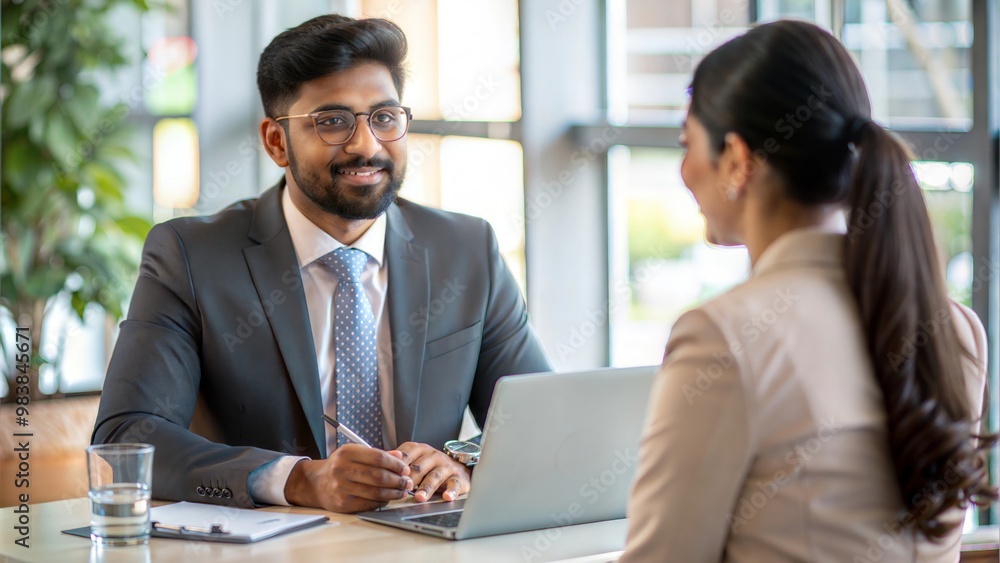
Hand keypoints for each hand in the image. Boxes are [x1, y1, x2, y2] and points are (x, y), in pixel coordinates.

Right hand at [283, 445, 412, 512]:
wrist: (315, 483)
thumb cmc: (340, 466)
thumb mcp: (355, 453)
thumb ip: (378, 454)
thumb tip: (400, 457)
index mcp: (347, 453)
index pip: (378, 458)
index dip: (396, 464)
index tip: (405, 469)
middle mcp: (342, 470)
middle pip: (379, 476)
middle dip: (398, 480)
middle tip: (407, 482)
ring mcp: (341, 488)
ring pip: (376, 492)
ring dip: (393, 493)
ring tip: (402, 491)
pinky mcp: (342, 503)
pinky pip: (369, 504)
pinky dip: (382, 501)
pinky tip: (388, 498)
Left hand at [393, 442, 471, 501]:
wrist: (458, 468)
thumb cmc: (430, 466)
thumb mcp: (414, 460)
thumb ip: (398, 463)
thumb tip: (375, 467)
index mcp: (420, 449)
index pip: (406, 455)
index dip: (396, 466)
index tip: (388, 476)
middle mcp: (433, 455)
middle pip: (419, 467)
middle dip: (409, 479)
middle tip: (401, 489)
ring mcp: (446, 466)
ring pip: (435, 477)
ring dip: (426, 487)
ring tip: (419, 497)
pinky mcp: (457, 477)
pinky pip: (454, 484)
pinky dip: (451, 491)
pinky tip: (447, 497)